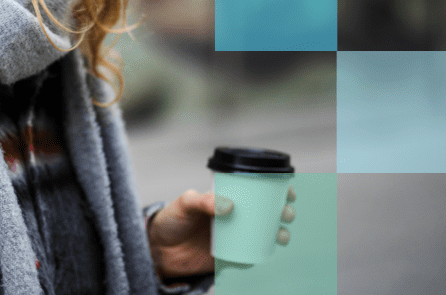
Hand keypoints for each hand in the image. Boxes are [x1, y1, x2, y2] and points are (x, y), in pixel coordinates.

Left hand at [147, 185, 295, 278]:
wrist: (159, 249)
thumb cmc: (171, 220)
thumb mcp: (184, 204)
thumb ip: (202, 201)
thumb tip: (229, 206)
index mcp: (225, 198)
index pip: (254, 190)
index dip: (275, 189)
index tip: (287, 191)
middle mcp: (233, 216)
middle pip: (266, 212)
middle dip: (283, 211)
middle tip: (285, 213)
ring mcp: (233, 236)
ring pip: (264, 234)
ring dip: (280, 233)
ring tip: (281, 234)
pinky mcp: (230, 256)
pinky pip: (251, 256)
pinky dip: (262, 254)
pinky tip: (267, 251)